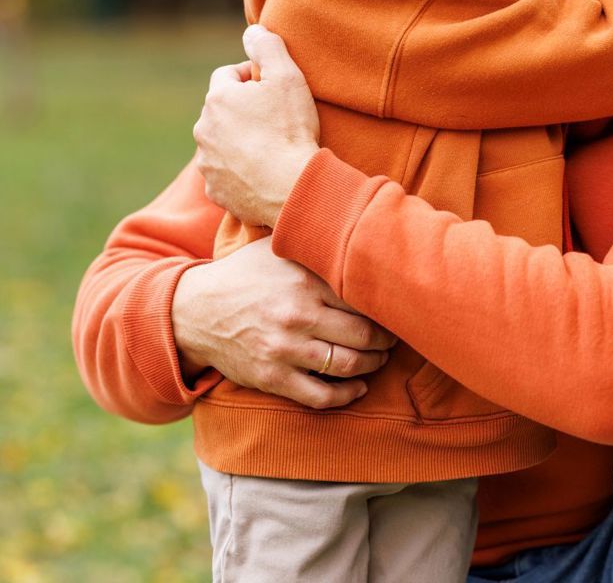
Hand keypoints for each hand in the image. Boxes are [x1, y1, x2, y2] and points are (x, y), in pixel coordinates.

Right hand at [172, 238, 395, 408]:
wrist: (194, 310)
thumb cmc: (245, 274)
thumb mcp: (279, 250)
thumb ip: (316, 248)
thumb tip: (361, 236)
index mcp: (305, 281)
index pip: (362, 297)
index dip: (386, 305)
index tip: (397, 307)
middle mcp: (298, 315)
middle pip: (363, 334)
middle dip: (386, 339)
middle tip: (395, 337)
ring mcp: (284, 349)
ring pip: (347, 365)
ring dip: (372, 365)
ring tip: (380, 358)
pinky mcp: (271, 377)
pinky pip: (319, 395)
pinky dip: (346, 395)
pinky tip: (358, 387)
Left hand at [194, 25, 319, 226]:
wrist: (290, 188)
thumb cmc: (290, 130)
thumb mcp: (287, 77)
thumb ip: (267, 46)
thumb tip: (252, 30)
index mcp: (218, 99)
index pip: (227, 75)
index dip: (252, 76)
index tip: (273, 87)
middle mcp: (204, 129)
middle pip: (221, 109)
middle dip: (243, 109)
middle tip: (275, 117)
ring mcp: (207, 163)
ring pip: (220, 142)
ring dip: (239, 140)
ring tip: (270, 147)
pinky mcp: (216, 190)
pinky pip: (225, 173)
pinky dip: (239, 170)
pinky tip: (263, 172)